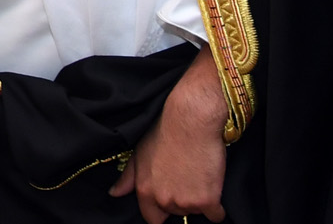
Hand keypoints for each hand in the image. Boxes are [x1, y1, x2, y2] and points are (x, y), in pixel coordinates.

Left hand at [109, 45, 227, 223]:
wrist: (192, 118)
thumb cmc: (165, 130)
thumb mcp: (140, 151)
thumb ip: (128, 177)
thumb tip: (114, 193)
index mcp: (145, 190)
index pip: (152, 218)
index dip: (161, 210)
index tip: (170, 196)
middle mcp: (163, 200)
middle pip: (176, 213)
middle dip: (181, 200)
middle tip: (186, 176)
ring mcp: (186, 202)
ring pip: (196, 211)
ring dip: (200, 199)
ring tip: (198, 172)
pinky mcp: (208, 201)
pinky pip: (216, 215)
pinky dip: (218, 206)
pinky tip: (214, 185)